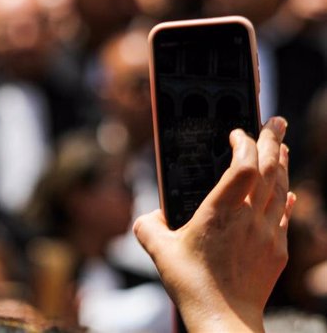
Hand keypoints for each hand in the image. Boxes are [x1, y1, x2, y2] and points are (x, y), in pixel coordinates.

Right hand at [134, 117, 295, 331]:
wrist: (224, 319)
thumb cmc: (191, 284)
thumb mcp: (158, 250)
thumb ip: (147, 225)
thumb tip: (150, 214)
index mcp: (220, 212)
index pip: (243, 165)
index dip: (244, 143)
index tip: (236, 133)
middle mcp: (249, 218)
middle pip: (269, 169)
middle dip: (273, 140)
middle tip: (275, 121)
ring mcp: (267, 233)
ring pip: (281, 188)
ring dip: (281, 163)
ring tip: (281, 146)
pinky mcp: (277, 250)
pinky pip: (286, 215)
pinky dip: (286, 196)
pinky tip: (287, 191)